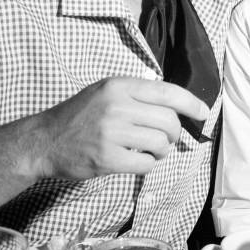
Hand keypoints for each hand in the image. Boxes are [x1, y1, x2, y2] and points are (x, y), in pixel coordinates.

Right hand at [37, 77, 208, 179]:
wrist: (45, 140)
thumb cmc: (81, 115)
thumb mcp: (108, 91)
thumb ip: (139, 94)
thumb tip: (179, 106)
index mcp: (120, 86)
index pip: (168, 92)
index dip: (191, 103)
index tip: (204, 112)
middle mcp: (117, 106)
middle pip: (169, 121)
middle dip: (174, 133)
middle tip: (166, 138)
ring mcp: (111, 133)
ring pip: (161, 143)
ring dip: (162, 150)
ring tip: (150, 149)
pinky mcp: (107, 158)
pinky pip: (147, 164)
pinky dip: (148, 164)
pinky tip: (137, 160)